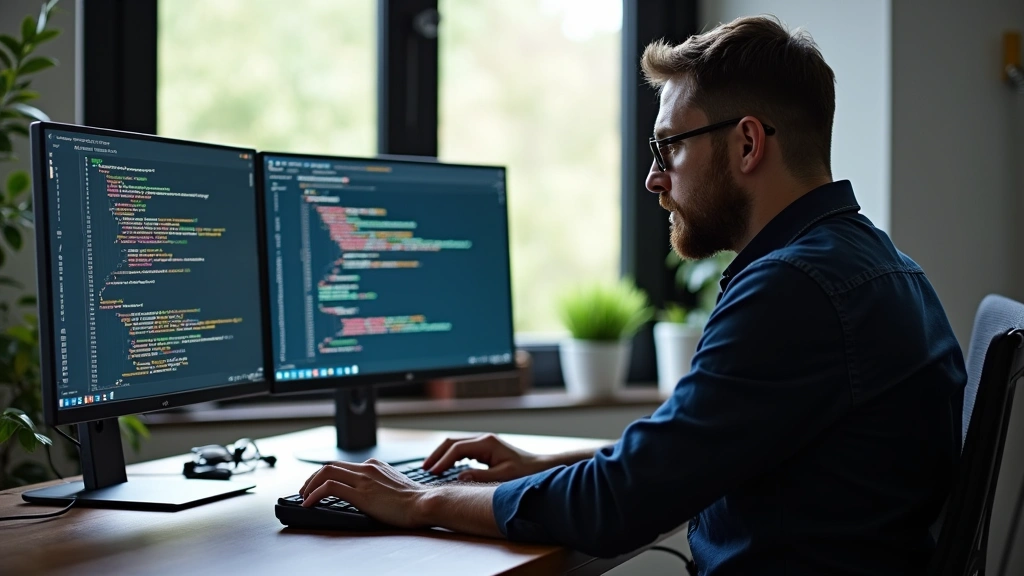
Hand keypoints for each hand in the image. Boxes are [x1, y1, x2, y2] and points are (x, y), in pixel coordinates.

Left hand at [299, 459, 429, 528]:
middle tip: (304, 490)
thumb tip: (370, 495)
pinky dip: (314, 494)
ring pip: (326, 472)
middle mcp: (368, 468)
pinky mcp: (361, 493)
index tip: (318, 485)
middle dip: (312, 477)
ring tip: (303, 496)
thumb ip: (380, 485)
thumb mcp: (394, 487)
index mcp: (375, 466)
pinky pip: (329, 488)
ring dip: (309, 484)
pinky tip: (309, 503)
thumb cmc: (414, 501)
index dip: (326, 475)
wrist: (424, 504)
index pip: (343, 465)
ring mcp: (363, 479)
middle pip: (330, 465)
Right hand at [423, 433, 545, 481]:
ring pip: (455, 445)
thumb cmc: (525, 472)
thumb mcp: (503, 476)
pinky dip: (450, 457)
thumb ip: (480, 477)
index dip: (443, 461)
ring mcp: (483, 443)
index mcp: (486, 443)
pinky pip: (461, 450)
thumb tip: (459, 478)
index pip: (457, 449)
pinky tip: (445, 468)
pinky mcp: (484, 449)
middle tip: (424, 470)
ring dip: (441, 455)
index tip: (432, 473)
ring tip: (430, 469)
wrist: (540, 467)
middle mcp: (483, 440)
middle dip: (436, 455)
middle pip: (451, 442)